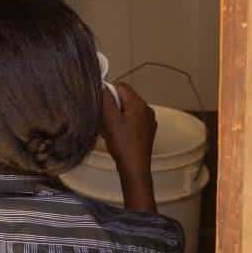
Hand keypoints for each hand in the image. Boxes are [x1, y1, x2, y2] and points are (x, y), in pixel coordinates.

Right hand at [101, 83, 157, 212]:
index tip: (102, 106)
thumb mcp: (109, 119)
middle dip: (113, 106)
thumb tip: (103, 86)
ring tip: (111, 130)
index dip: (108, 93)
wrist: (134, 167)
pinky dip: (125, 123)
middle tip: (105, 120)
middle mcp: (147, 109)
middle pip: (125, 98)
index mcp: (139, 103)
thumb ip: (106, 99)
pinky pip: (134, 119)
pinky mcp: (148, 130)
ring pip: (129, 109)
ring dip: (118, 115)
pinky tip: (119, 135)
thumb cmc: (122, 144)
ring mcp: (149, 120)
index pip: (121, 86)